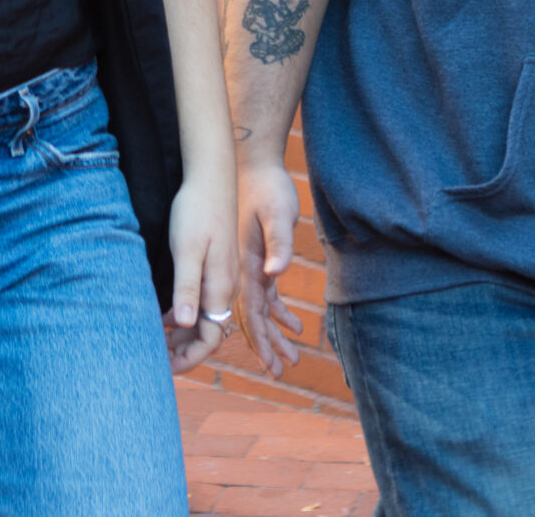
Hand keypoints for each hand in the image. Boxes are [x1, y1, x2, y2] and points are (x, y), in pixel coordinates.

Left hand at [162, 166, 237, 373]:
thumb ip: (187, 287)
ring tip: (156, 343)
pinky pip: (203, 301)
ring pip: (205, 319)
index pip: (209, 339)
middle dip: (184, 352)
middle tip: (155, 361)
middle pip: (209, 334)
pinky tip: (164, 315)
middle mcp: (226, 287)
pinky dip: (184, 314)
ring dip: (184, 334)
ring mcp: (222, 276)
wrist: (212, 176)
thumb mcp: (187, 249)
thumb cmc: (197, 210)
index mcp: (221, 288)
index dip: (188, 358)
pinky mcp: (215, 264)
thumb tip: (184, 324)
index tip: (163, 368)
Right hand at [233, 157, 306, 375]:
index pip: (250, 312)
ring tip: (291, 356)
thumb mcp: (277, 213)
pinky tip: (293, 323)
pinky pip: (264, 295)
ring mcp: (246, 265)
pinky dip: (277, 313)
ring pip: (258, 309)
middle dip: (265, 346)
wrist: (251, 164)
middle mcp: (241, 270)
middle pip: (251, 318)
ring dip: (273, 334)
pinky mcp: (256, 258)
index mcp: (244, 265)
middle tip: (280, 371)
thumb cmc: (266, 187)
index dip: (260, 341)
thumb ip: (277, 244)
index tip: (270, 366)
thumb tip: (275, 275)